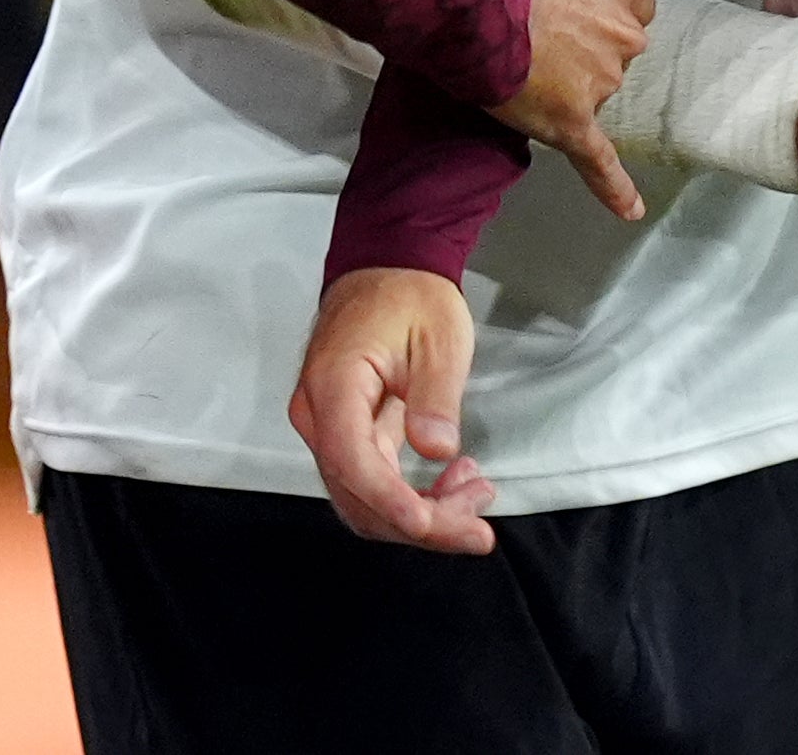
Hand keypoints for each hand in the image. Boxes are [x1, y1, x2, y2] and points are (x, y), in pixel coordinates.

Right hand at [289, 267, 494, 553]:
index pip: (351, 460)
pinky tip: (453, 484)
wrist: (387, 271)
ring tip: (475, 494)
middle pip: (357, 494)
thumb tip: (435, 449)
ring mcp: (329, 430)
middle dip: (420, 522)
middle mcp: (319, 416)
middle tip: (479, 524)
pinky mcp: (347, 438)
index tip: (431, 522)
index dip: (391, 501)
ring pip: (364, 500)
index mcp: (334, 385)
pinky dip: (412, 498)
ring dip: (420, 516)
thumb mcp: (439, 338)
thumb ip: (435, 396)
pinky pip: (373, 484)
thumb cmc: (410, 296)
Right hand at [425, 0, 652, 222]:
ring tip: (519, 75)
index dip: (598, 4)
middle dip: (583, 48)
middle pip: (616, 48)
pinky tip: (627, 210)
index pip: (629, 0)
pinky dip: (612, 187)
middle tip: (534, 39)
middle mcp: (619, 33)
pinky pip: (598, 162)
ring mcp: (599, 82)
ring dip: (568, 92)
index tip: (567, 3)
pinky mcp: (572, 124)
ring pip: (597, 95)